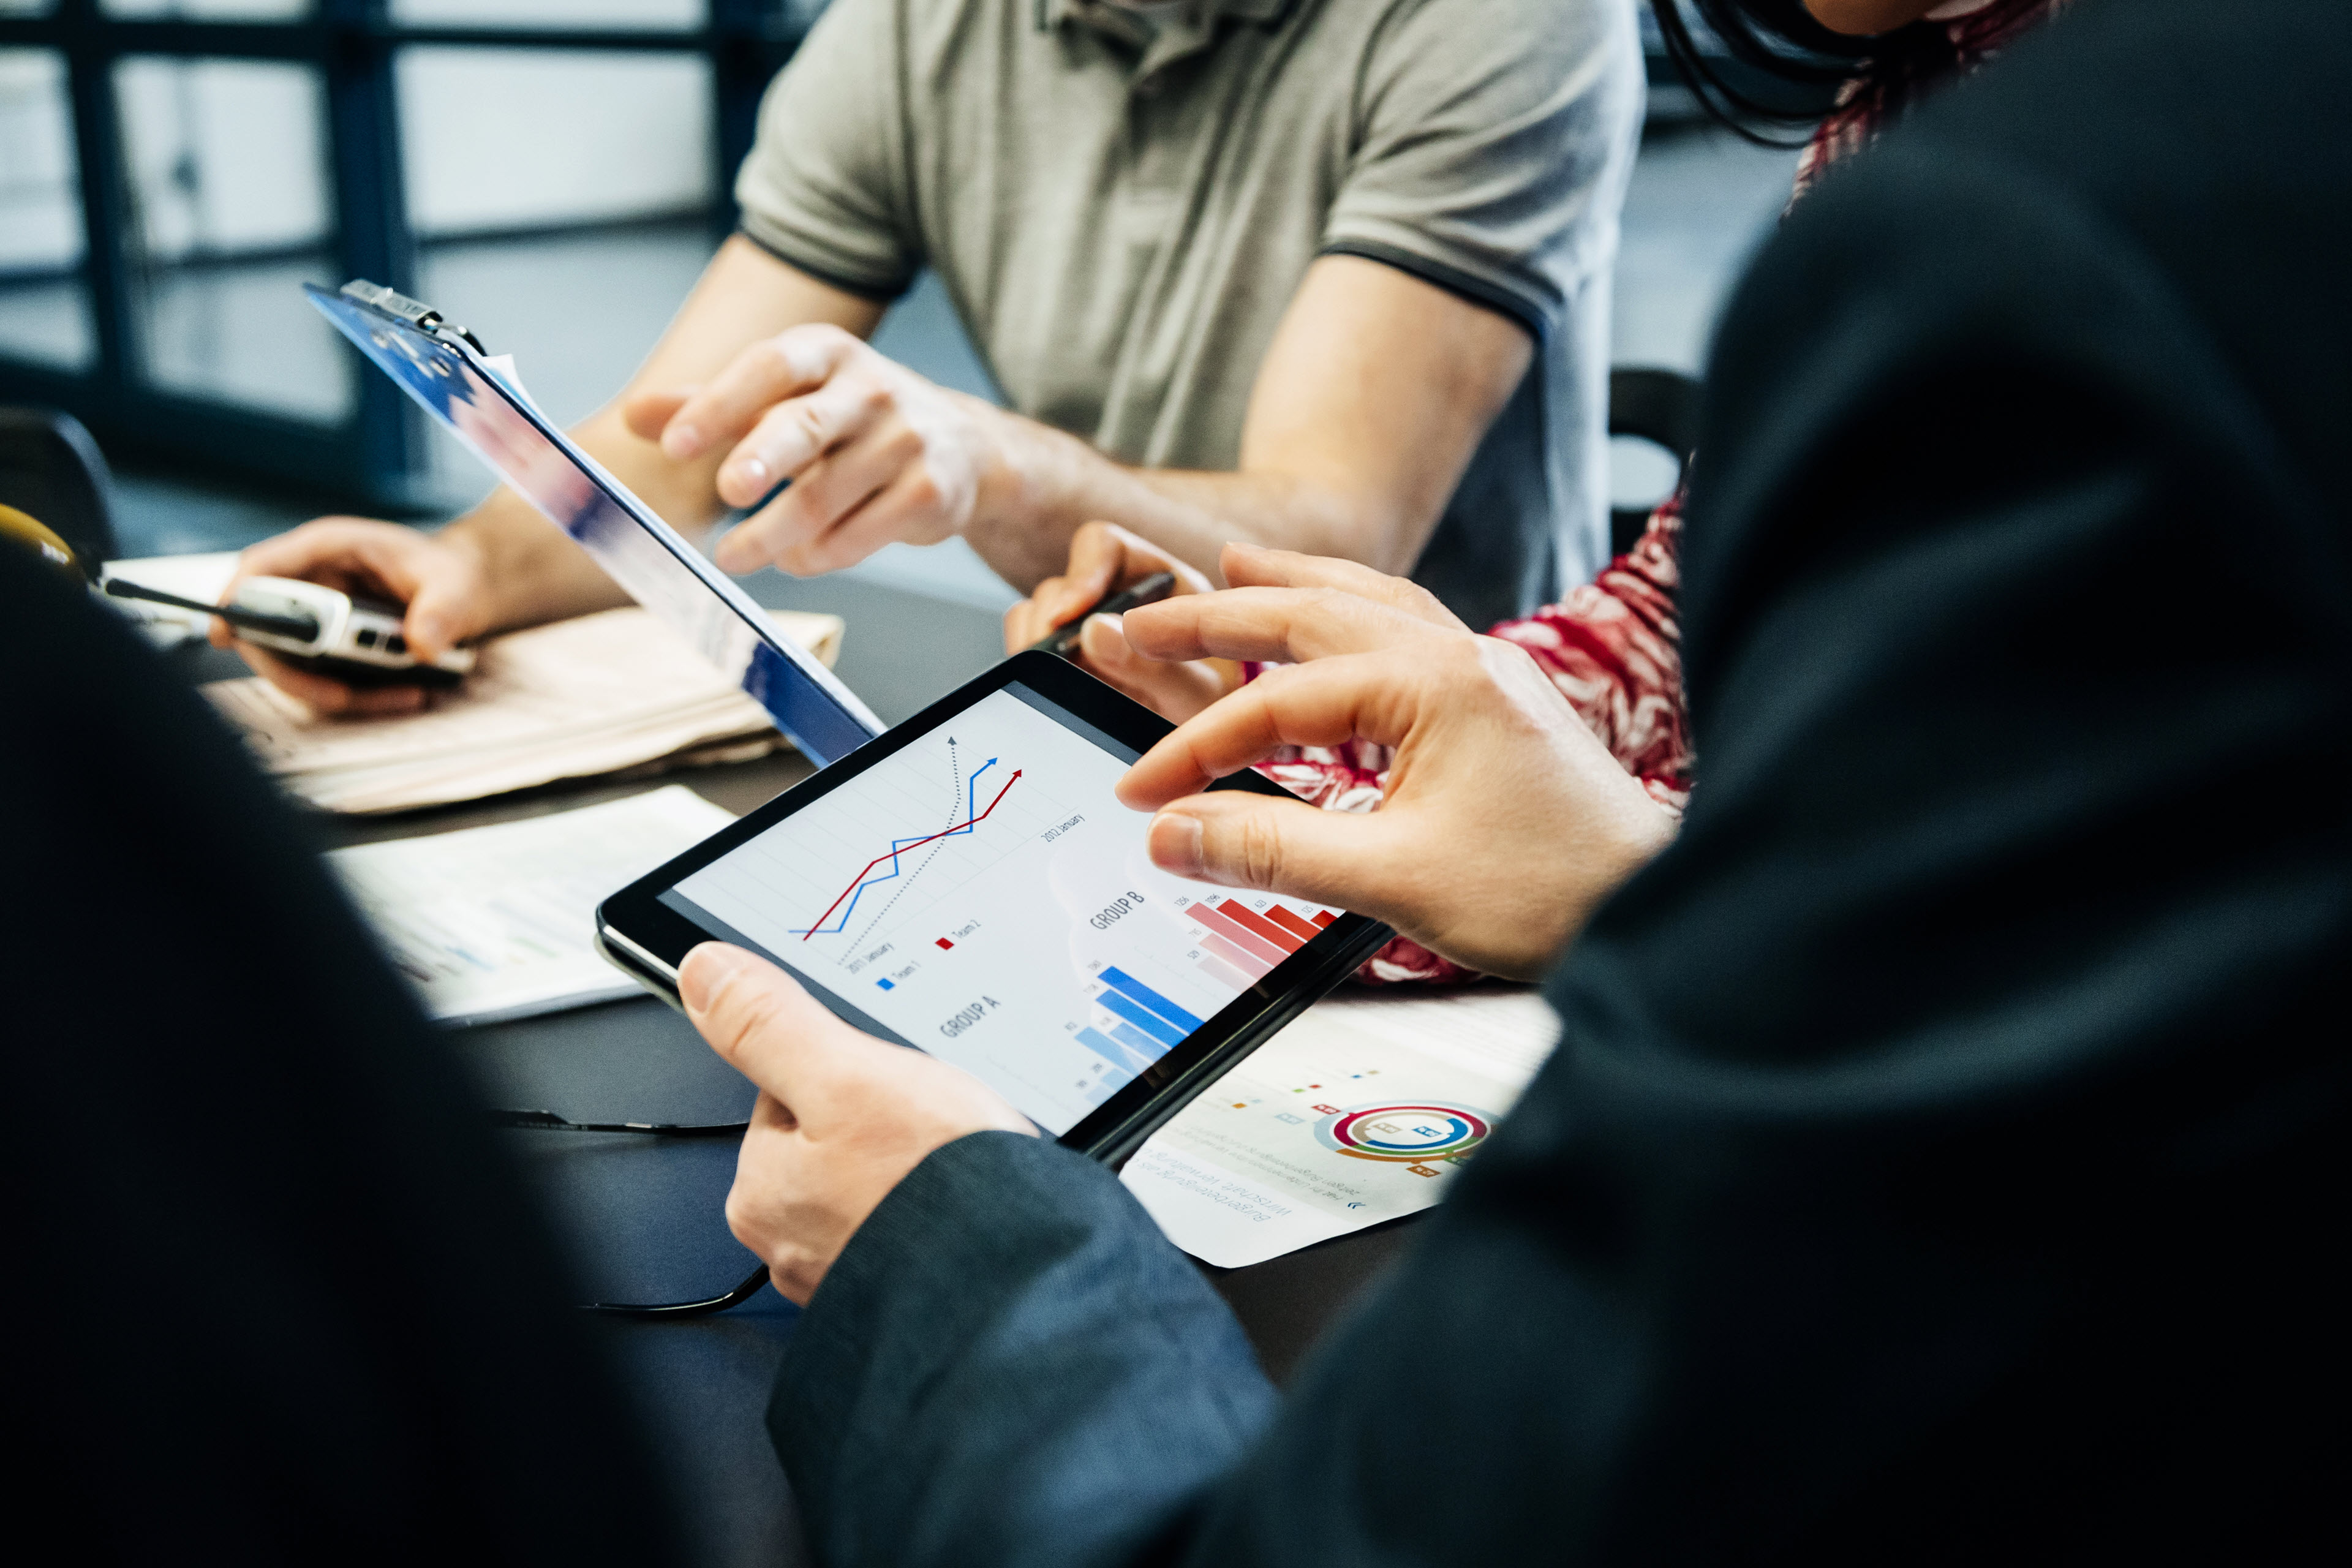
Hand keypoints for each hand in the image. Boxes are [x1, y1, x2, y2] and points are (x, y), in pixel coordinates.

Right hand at [212, 517, 493, 715]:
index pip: (264, 567)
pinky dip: (357, 695)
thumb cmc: (452, 575)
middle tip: (339, 695)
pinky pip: (324, 679)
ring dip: (333, 690)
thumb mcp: (456, 587)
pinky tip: (402, 695)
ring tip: (400, 694)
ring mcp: (318, 618)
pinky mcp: (331, 649)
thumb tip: (422, 644)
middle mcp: (314, 582)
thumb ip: (442, 611)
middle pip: (266, 627)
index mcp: (330, 548)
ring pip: (293, 663)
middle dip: (293, 668)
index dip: (235, 598)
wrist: (469, 591)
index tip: (224, 632)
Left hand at [626, 325, 1007, 577]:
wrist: (961, 448)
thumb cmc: (851, 419)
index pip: (769, 368)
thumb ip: (713, 403)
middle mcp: (870, 389)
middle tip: (728, 490)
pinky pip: (858, 536)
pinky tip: (797, 556)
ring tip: (734, 556)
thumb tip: (635, 415)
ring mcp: (905, 441)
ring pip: (825, 498)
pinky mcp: (928, 493)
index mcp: (827, 353)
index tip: (673, 443)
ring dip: (771, 536)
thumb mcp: (787, 395)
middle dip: (762, 458)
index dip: (719, 403)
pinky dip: (816, 556)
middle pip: (805, 426)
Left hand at [682, 942, 1035, 1304]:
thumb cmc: (934, 1191)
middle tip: (931, 1125)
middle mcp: (791, 1243)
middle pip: (833, 1138)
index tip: (883, 1081)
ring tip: (956, 1164)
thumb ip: (771, 1024)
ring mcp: (849, 1271)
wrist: (1023, 1279)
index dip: (845, 1071)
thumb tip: (705, 973)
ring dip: (915, 1167)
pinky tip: (969, 1200)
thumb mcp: (847, 1075)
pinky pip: (913, 1224)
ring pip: (877, 1181)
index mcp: (760, 1191)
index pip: (787, 1093)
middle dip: (884, 1123)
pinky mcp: (902, 1286)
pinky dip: (939, 1209)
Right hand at [1002, 522, 1231, 720]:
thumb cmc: (1221, 710)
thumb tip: (1093, 630)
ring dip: (1036, 653)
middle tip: (1051, 670)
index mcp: (1158, 584)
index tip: (1066, 617)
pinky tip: (1057, 697)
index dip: (1080, 574)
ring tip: (1059, 688)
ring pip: (1033, 618)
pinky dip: (1033, 673)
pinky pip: (1027, 653)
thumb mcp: (1201, 695)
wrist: (1213, 747)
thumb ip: (1156, 667)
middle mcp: (1116, 598)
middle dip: (1048, 629)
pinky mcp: (1064, 661)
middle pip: (1057, 588)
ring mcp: (1085, 629)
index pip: (1103, 547)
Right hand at [1113, 580, 1674, 978]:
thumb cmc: (1549, 893)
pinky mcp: (1500, 700)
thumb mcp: (1394, 878)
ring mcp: (1486, 672)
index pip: (1278, 703)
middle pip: (1315, 609)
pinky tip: (1340, 618)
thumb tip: (1172, 836)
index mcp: (1433, 684)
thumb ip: (1271, 850)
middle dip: (1220, 612)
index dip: (1195, 750)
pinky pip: (1410, 625)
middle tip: (1142, 618)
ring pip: (1369, 599)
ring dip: (1294, 582)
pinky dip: (1354, 608)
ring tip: (1234, 563)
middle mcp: (1461, 657)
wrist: (1654, 904)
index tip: (1141, 796)